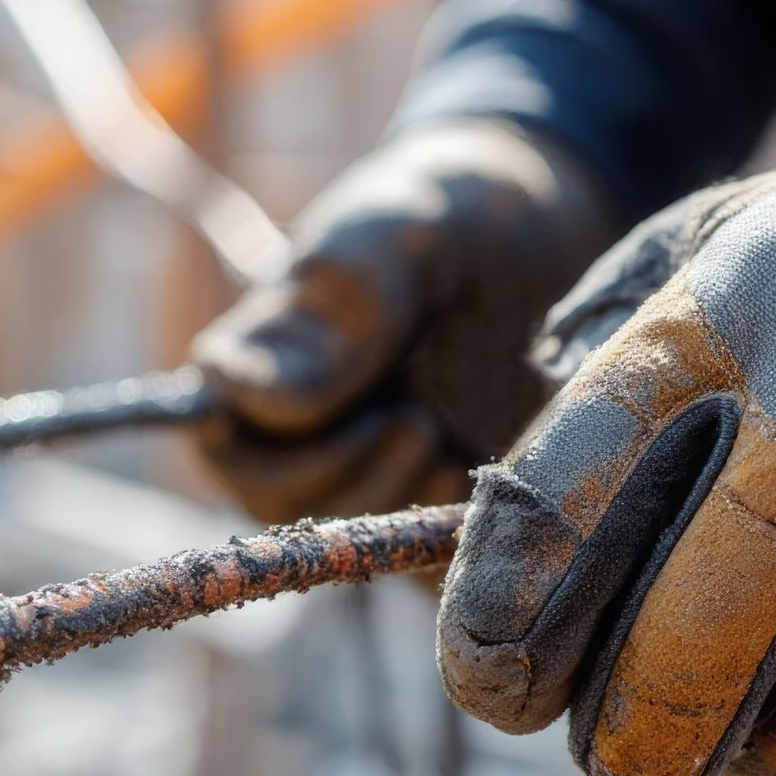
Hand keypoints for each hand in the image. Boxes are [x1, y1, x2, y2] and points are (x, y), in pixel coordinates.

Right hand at [190, 122, 613, 521]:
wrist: (552, 250)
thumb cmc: (462, 221)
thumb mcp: (408, 234)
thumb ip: (339, 298)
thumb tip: (245, 392)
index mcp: (268, 360)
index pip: (224, 442)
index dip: (283, 456)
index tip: (377, 410)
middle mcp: (306, 425)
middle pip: (284, 506)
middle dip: (352, 484)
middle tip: (420, 422)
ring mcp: (370, 468)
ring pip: (350, 538)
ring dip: (402, 504)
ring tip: (450, 437)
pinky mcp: (429, 503)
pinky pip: (417, 554)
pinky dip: (446, 533)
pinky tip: (484, 482)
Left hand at [438, 98, 775, 775]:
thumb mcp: (723, 252)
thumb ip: (616, 363)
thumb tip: (512, 533)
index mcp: (731, 313)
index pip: (560, 492)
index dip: (494, 612)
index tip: (489, 677)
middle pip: (693, 640)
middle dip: (636, 739)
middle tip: (620, 770)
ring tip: (768, 719)